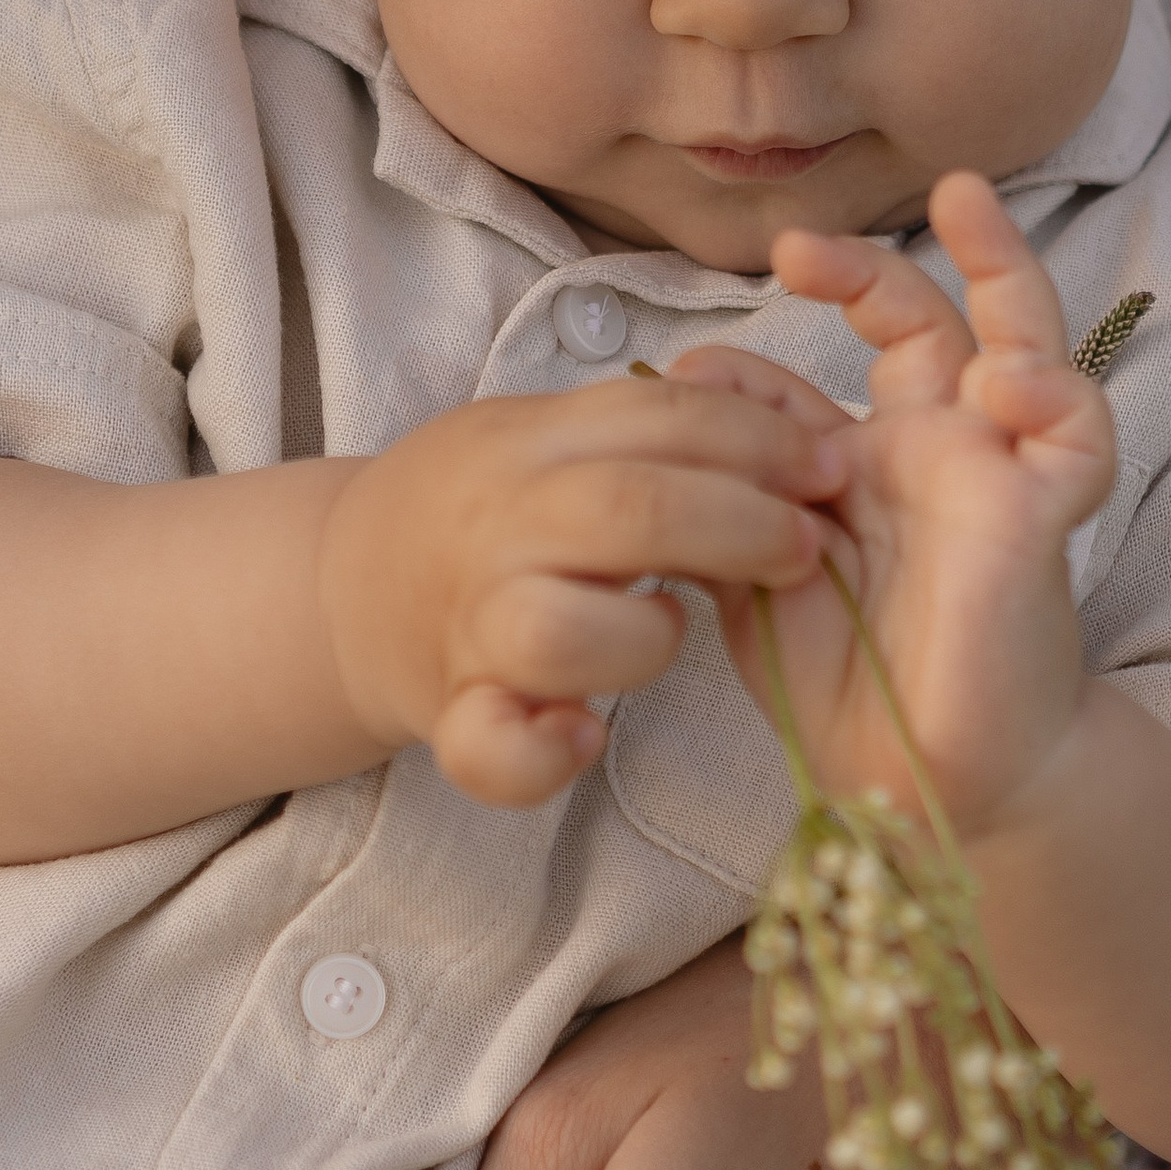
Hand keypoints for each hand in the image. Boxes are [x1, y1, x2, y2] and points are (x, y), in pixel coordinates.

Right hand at [319, 376, 834, 806]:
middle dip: (741, 525)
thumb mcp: (541, 435)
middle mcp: (497, 528)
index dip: (758, 440)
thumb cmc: (479, 510)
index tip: (827, 465)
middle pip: (629, 511)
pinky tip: (583, 733)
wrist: (342, 588)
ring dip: (644, 637)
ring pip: (559, 630)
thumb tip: (774, 420)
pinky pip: (490, 746)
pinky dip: (542, 751)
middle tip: (806, 546)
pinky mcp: (451, 711)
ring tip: (669, 626)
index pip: (657, 418)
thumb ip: (639, 428)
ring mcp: (469, 624)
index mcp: (526, 446)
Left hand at [678, 173, 1114, 840]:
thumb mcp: (756, 585)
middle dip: (868, 268)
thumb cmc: (848, 685)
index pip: (809, 386)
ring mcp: (993, 475)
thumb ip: (721, 499)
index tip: (690, 380)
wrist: (922, 781)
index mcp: (859, 468)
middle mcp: (932, 454)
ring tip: (967, 204)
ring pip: (1024, 342)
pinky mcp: (1041, 518)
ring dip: (1001, 268)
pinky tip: (1016, 378)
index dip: (748, 376)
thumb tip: (669, 401)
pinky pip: (1074, 437)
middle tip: (798, 242)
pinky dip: (1057, 394)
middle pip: (924, 324)